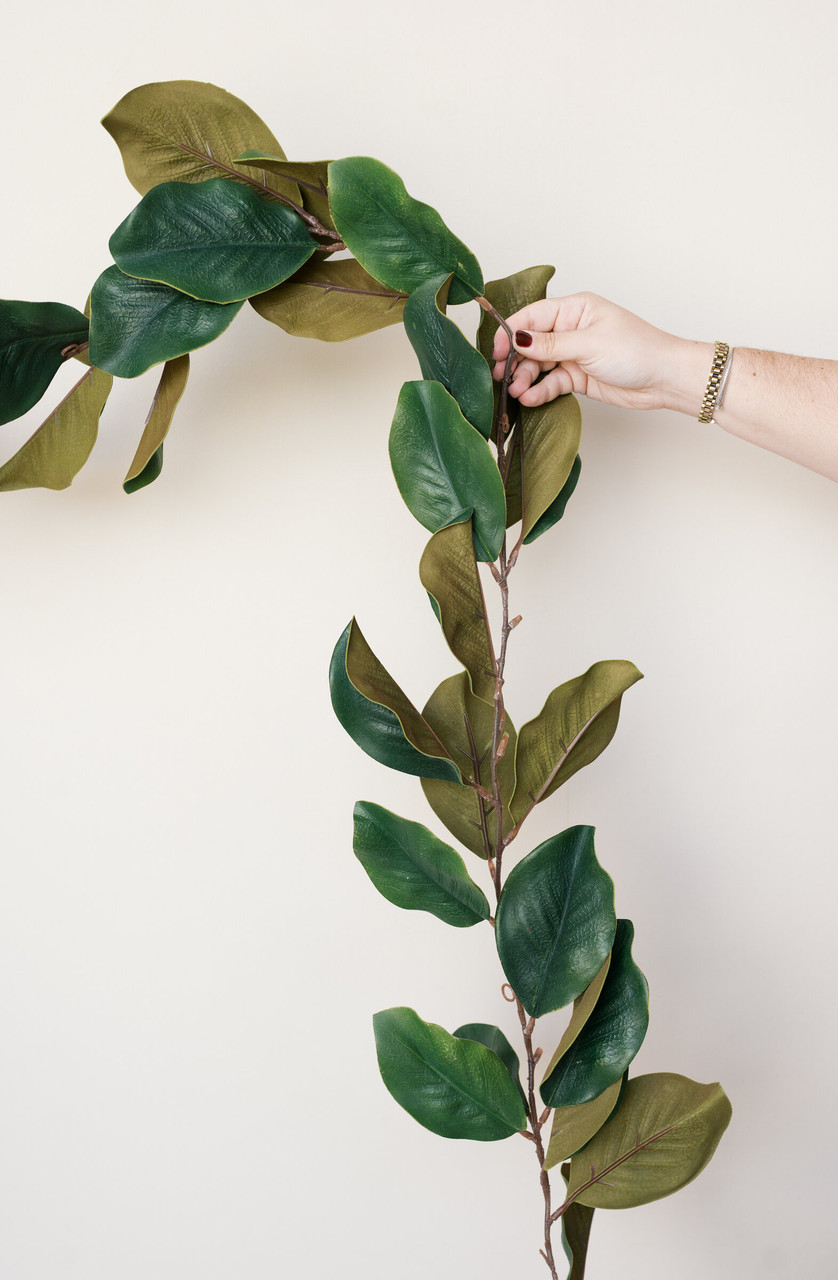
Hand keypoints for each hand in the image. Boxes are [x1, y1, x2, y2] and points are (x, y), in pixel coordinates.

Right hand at [491, 293, 681, 411]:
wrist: (664, 379)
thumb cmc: (637, 350)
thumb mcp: (590, 344)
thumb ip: (551, 344)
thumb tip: (518, 339)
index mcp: (575, 309)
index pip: (533, 316)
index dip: (511, 332)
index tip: (495, 350)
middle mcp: (571, 329)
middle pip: (531, 342)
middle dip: (514, 359)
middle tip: (500, 375)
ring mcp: (574, 354)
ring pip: (539, 364)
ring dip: (525, 378)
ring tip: (516, 391)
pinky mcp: (578, 377)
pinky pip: (551, 382)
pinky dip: (540, 390)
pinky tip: (530, 398)